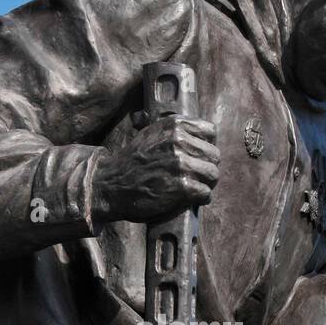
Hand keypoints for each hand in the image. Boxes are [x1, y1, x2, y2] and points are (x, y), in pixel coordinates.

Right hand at [91, 116, 219, 223]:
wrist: (111, 184)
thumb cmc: (132, 162)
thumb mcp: (151, 134)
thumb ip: (174, 133)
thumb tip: (200, 137)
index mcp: (174, 125)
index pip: (210, 132)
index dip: (206, 146)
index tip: (197, 156)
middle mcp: (179, 141)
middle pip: (214, 155)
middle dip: (207, 167)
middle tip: (195, 177)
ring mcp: (181, 164)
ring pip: (213, 174)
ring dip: (206, 184)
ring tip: (194, 188)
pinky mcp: (182, 186)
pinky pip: (206, 193)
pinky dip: (200, 198)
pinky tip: (190, 199)